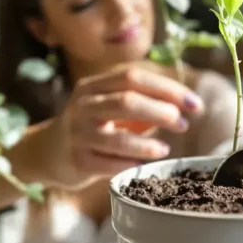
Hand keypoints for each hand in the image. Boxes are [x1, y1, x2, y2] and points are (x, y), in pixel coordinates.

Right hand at [40, 64, 204, 188]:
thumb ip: (145, 103)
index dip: (168, 89)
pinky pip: (108, 164)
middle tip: (183, 124)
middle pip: (127, 101)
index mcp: (94, 86)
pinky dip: (129, 164)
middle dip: (162, 112)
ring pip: (117, 137)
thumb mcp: (113, 107)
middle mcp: (83, 106)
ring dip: (147, 144)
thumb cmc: (94, 127)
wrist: (48, 153)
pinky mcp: (77, 161)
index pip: (134, 77)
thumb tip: (186, 107)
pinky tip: (143, 164)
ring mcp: (77, 134)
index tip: (195, 104)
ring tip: (165, 149)